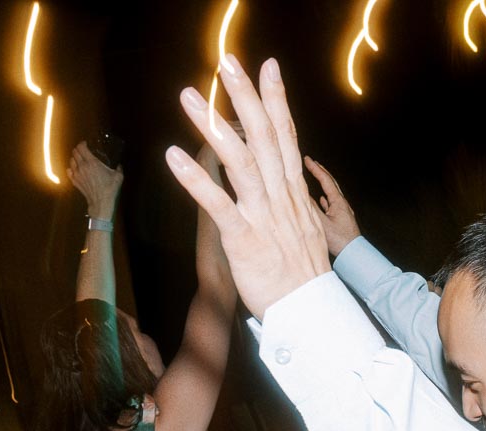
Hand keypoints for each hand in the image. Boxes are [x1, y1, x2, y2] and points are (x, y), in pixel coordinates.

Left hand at [68, 141, 123, 219]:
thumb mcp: (118, 177)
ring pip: (71, 160)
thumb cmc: (110, 189)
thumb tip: (119, 165)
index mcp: (92, 162)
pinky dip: (71, 168)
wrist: (101, 202)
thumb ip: (118, 168)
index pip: (81, 148)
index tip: (86, 144)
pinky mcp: (75, 181)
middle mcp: (82, 166)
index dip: (82, 144)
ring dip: (75, 158)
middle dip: (78, 149)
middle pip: (75, 152)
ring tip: (80, 160)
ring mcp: (77, 174)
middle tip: (83, 150)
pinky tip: (76, 169)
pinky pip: (69, 171)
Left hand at [166, 57, 330, 319]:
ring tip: (188, 96)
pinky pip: (218, 205)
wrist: (310, 313)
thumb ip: (290, 201)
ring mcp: (264, 217)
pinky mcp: (245, 240)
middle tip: (227, 61)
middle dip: (245, 96)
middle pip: (263, 137)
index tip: (268, 66)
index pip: (285, 135)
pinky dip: (196, 179)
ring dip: (212, 126)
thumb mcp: (303, 228)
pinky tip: (174, 155)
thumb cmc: (303, 275)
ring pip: (239, 162)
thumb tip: (285, 180)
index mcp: (294, 193)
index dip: (277, 99)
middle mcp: (281, 197)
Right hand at [303, 156, 361, 255]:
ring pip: (331, 194)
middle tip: (313, 163)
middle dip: (321, 173)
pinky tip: (322, 200)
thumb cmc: (339, 240)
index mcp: (338, 202)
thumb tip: (301, 195)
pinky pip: (332, 205)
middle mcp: (342, 205)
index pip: (325, 181)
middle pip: (331, 184)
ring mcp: (343, 213)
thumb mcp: (322, 223)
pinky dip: (325, 200)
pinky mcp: (342, 222)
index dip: (315, 169)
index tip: (307, 159)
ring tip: (316, 177)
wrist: (353, 255)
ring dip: (323, 184)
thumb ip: (311, 208)